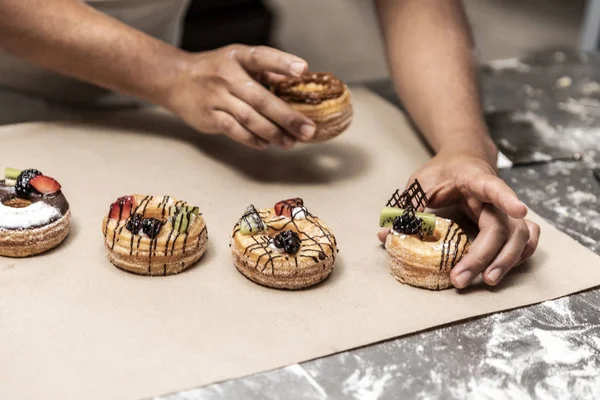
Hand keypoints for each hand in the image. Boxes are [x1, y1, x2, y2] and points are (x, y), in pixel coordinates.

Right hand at [165, 44, 316, 149]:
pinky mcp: (209, 116)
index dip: (283, 63)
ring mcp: (217, 97)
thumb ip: (266, 71)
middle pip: (261, 98)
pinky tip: (266, 144)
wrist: (176, 80)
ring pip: (249, 118)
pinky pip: (234, 130)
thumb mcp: (238, 61)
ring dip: (273, 132)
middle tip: (308, 129)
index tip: (303, 70)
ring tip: (292, 142)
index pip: (262, 57)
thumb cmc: (215, 70)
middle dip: (287, 116)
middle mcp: (227, 76)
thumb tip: (297, 84)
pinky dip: (251, 138)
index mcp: (238, 57)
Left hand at [378, 150, 540, 287]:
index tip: (519, 210)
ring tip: (486, 281)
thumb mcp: (420, 182)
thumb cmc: (442, 172)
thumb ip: (407, 206)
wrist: (463, 159)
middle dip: (482, 256)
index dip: (506, 198)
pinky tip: (504, 270)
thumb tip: (386, 236)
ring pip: (519, 236)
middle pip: (500, 226)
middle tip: (460, 278)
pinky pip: (526, 240)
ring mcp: (505, 209)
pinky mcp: (509, 221)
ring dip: (505, 261)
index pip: (493, 186)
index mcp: (474, 178)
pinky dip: (519, 256)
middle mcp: (495, 195)